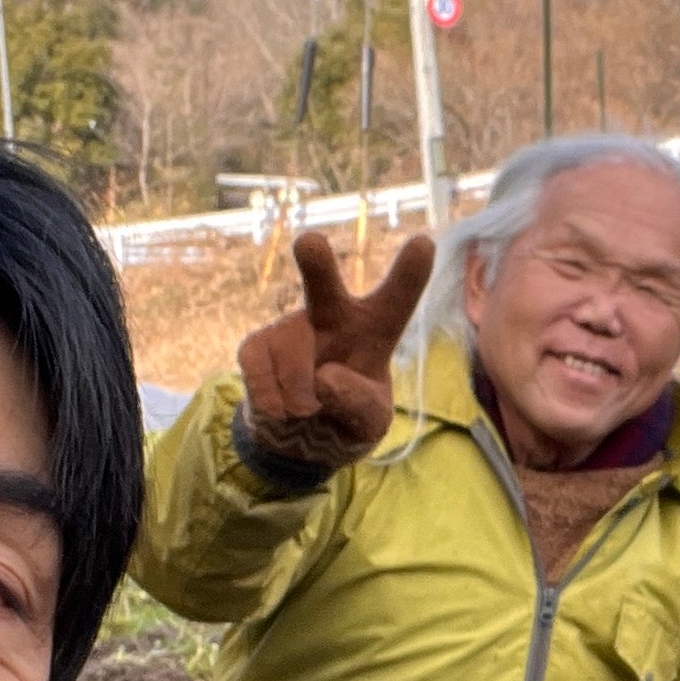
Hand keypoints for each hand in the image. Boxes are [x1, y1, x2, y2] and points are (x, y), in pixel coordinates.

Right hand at [239, 230, 432, 471]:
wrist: (302, 438)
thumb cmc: (348, 416)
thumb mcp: (369, 420)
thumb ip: (358, 402)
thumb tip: (323, 377)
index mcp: (375, 328)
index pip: (397, 299)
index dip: (409, 275)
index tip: (423, 244)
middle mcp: (332, 315)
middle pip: (323, 285)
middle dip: (316, 264)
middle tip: (309, 242)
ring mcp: (291, 326)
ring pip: (292, 362)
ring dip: (300, 399)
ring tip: (308, 411)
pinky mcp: (256, 344)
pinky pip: (260, 373)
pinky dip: (271, 401)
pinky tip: (279, 407)